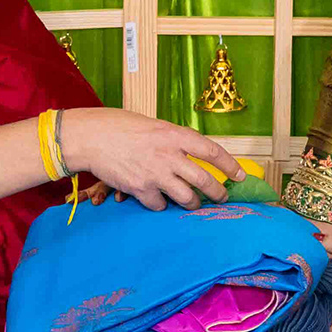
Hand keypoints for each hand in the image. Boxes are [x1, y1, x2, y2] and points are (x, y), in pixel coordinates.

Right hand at [57, 105, 248, 209]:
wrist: (92, 137)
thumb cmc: (120, 126)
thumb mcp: (154, 126)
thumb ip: (173, 141)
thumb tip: (189, 156)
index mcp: (175, 135)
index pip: (212, 152)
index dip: (229, 166)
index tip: (239, 175)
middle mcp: (169, 155)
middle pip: (204, 180)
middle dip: (217, 193)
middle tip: (221, 198)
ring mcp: (155, 174)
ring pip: (187, 198)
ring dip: (192, 203)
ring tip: (191, 202)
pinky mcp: (140, 189)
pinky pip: (160, 205)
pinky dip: (161, 204)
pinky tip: (157, 198)